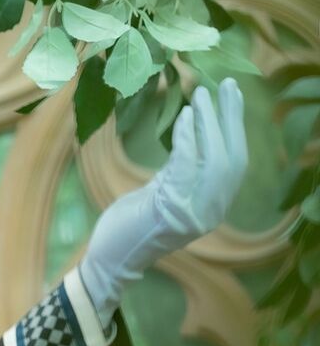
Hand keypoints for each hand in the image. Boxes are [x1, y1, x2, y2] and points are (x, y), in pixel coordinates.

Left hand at [80, 78, 246, 324]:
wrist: (109, 260)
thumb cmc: (131, 226)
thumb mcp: (164, 194)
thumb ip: (183, 172)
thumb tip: (195, 132)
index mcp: (212, 208)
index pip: (236, 163)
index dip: (236, 128)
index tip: (233, 98)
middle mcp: (209, 212)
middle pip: (233, 158)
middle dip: (230, 119)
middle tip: (226, 85)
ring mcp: (193, 213)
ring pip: (214, 160)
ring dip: (208, 124)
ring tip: (200, 97)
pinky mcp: (172, 211)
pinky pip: (186, 166)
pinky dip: (187, 138)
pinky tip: (183, 117)